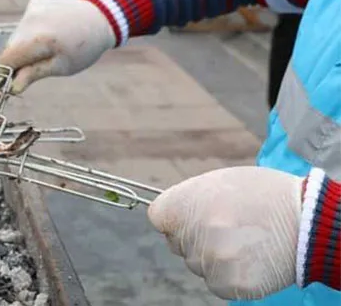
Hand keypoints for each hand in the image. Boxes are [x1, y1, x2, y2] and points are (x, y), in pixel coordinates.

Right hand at [0, 0, 114, 93]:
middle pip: (11, 46)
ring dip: (27, 43)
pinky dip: (33, 29)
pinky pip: (25, 22)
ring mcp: (33, 7)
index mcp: (39, 39)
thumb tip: (13, 87)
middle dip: (20, 57)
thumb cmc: (83, 48)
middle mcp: (31, 19)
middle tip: (42, 60)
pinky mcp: (36, 1)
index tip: (19, 78)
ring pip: (17, 34)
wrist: (100, 18)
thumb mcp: (61, 67)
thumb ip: (34, 74)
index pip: (7, 59)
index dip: (9, 71)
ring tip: (50, 43)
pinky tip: (52, 29)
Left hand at [148, 166, 301, 299]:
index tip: (191, 217)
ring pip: (197, 264)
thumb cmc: (262, 194)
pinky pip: (217, 283)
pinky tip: (250, 258)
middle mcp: (193, 233)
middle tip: (229, 226)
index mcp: (184, 203)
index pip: (158, 218)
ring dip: (213, 257)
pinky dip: (230, 275)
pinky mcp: (229, 284)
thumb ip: (188, 199)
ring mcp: (210, 261)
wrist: (308, 219)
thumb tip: (167, 218)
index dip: (175, 218)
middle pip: (178, 244)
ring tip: (245, 240)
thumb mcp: (218, 181)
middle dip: (196, 237)